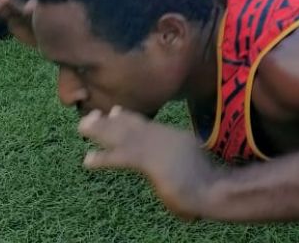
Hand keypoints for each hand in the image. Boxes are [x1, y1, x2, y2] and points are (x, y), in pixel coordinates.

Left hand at [80, 106, 215, 220]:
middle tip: (90, 115)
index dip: (130, 118)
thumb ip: (182, 165)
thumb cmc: (212, 184)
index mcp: (177, 138)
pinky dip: (104, 157)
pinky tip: (88, 160)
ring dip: (101, 131)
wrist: (216, 188)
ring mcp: (159, 147)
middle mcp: (166, 137)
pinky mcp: (152, 162)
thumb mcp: (196, 167)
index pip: (149, 125)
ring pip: (124, 135)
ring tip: (82, 127)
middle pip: (134, 125)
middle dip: (111, 120)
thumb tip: (174, 175)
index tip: (116, 110)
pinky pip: (122, 157)